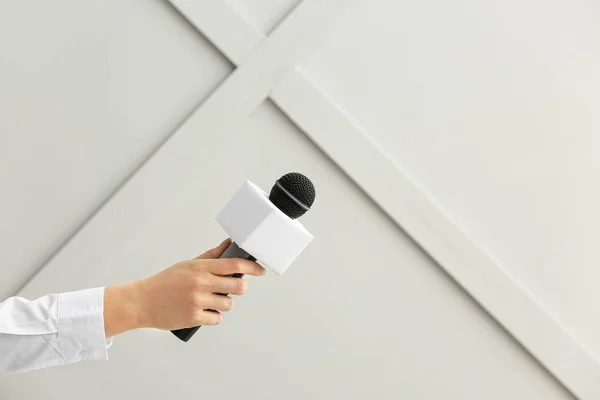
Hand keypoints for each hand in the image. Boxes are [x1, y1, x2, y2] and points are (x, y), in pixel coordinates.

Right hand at [104, 239, 264, 336]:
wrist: (142, 301)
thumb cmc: (166, 282)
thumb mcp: (188, 264)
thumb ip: (211, 256)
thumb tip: (229, 244)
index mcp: (200, 268)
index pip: (233, 265)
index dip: (251, 267)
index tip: (260, 270)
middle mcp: (201, 283)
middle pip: (238, 287)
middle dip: (239, 288)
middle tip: (232, 289)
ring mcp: (198, 301)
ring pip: (228, 304)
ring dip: (223, 304)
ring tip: (209, 301)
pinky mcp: (194, 317)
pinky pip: (217, 318)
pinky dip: (212, 316)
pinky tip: (202, 311)